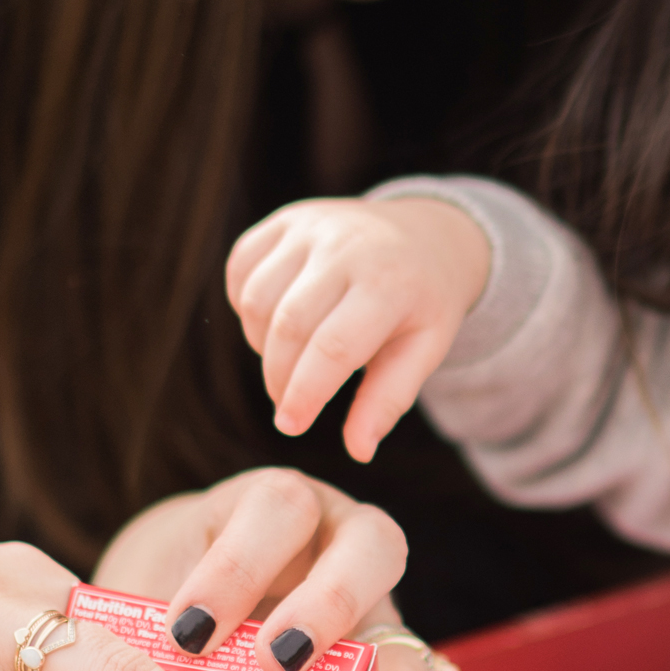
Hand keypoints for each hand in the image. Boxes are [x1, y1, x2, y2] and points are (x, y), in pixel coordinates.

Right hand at [226, 195, 491, 461]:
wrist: (429, 235)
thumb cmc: (424, 305)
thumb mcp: (424, 352)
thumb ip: (388, 401)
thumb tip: (358, 452)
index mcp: (390, 282)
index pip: (333, 347)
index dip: (304, 393)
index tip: (290, 426)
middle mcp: (347, 245)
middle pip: (288, 326)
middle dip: (279, 378)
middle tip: (290, 404)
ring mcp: (312, 225)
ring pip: (256, 300)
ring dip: (261, 344)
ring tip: (291, 360)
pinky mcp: (286, 218)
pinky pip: (241, 270)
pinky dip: (247, 307)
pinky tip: (276, 323)